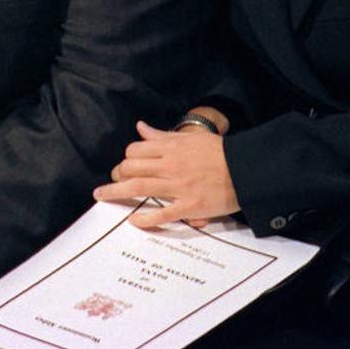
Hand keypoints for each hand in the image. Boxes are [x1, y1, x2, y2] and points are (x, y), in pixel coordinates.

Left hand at [93, 120, 238, 226]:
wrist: (247, 171)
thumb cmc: (220, 153)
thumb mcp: (190, 138)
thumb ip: (162, 136)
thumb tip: (140, 127)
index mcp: (172, 148)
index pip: (136, 151)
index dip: (126, 158)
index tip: (124, 165)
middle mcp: (171, 166)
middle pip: (132, 168)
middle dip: (116, 175)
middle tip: (110, 182)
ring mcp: (179, 187)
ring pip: (140, 187)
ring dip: (116, 192)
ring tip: (102, 196)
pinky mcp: (190, 206)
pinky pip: (163, 214)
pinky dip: (146, 218)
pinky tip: (134, 221)